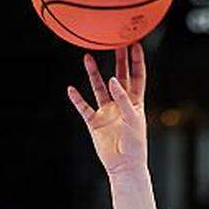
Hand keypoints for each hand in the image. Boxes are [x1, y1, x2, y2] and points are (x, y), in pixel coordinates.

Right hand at [67, 44, 147, 176]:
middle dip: (118, 60)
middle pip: (119, 76)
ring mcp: (107, 112)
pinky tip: (71, 89)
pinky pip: (84, 108)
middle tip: (114, 42)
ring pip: (99, 87)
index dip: (136, 61)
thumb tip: (112, 80)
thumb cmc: (135, 145)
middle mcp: (120, 104)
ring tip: (87, 57)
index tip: (135, 45)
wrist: (124, 166)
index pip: (137, 76)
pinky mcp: (95, 122)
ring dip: (93, 73)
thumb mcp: (133, 119)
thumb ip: (123, 99)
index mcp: (135, 102)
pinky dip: (77, 99)